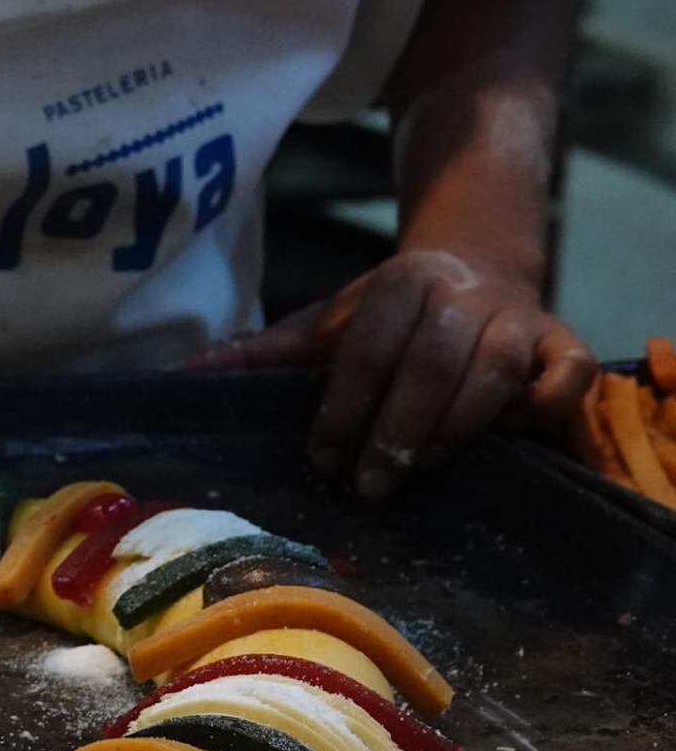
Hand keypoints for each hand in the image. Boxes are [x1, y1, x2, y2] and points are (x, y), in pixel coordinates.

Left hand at [190, 249, 595, 497]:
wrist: (473, 268)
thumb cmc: (387, 316)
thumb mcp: (325, 325)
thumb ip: (264, 352)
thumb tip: (184, 373)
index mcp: (398, 284)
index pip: (367, 349)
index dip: (343, 406)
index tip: (322, 456)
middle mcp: (461, 294)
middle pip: (431, 363)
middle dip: (396, 428)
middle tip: (369, 482)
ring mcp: (518, 318)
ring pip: (495, 373)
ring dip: (456, 427)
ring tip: (420, 468)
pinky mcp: (564, 342)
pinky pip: (567, 373)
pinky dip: (545, 404)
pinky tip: (514, 436)